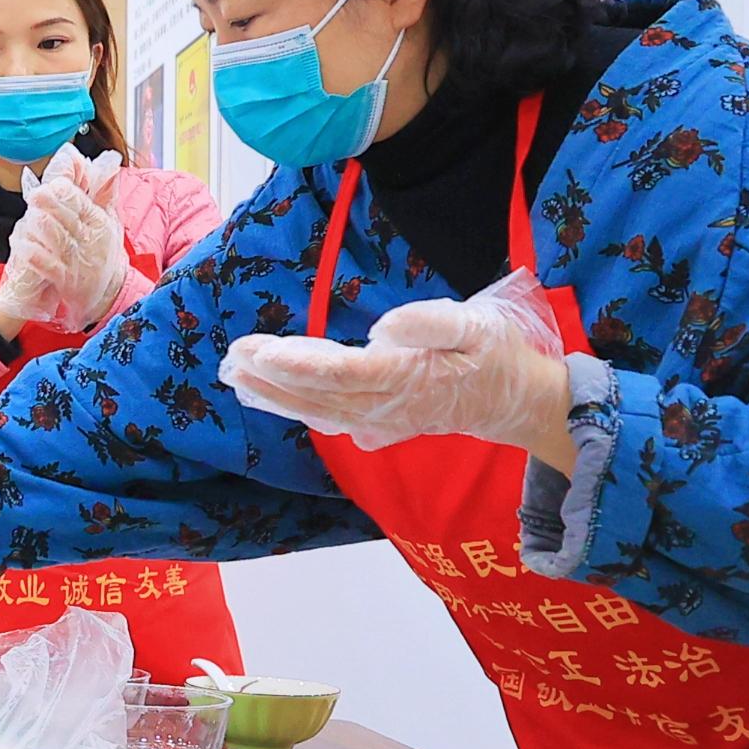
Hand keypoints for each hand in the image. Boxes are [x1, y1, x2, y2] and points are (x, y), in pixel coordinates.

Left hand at [0, 151, 126, 335]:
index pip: (83, 203)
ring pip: (58, 240)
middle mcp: (89, 240)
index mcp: (99, 222)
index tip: (53, 183)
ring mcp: (76, 261)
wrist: (109, 293)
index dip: (68, 193)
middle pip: (69, 219)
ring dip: (42, 227)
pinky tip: (24, 247)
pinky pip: (48, 266)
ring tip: (29, 216)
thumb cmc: (104, 252)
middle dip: (52, 206)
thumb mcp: (109, 221)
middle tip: (36, 194)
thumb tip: (108, 163)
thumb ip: (105, 192)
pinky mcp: (65, 280)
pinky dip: (36, 256)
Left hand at [219, 268, 570, 453]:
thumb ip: (434, 324)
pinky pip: (329, 416)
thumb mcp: (479, 327)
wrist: (514, 402)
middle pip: (320, 395)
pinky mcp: (379, 424)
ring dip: (275, 393)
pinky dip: (295, 405)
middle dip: (274, 377)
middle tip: (234, 356)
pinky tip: (267, 393)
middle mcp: (388, 408)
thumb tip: (386, 326)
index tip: (262, 350)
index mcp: (409, 379)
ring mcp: (382, 422)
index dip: (299, 365)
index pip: (344, 374)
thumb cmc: (496, 356)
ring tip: (238, 372)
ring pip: (319, 410)